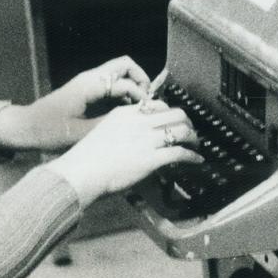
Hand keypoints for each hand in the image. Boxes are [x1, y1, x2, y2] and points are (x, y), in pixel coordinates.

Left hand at [0, 57, 150, 151]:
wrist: (24, 128)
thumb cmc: (47, 131)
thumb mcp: (80, 133)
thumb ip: (108, 125)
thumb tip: (133, 123)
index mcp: (89, 85)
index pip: (125, 80)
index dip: (140, 94)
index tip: (145, 113)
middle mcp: (91, 79)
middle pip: (125, 65)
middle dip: (141, 80)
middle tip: (147, 102)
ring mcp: (89, 84)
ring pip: (120, 74)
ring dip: (133, 86)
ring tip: (139, 109)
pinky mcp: (87, 92)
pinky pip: (112, 85)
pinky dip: (124, 93)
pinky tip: (126, 113)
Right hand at [47, 102, 201, 206]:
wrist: (80, 172)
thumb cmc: (86, 158)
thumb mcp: (105, 132)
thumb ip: (123, 130)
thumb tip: (135, 139)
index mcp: (126, 113)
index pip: (157, 105)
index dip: (169, 112)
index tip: (173, 121)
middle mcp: (140, 122)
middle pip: (175, 113)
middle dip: (187, 122)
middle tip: (189, 132)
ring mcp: (147, 139)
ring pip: (182, 130)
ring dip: (193, 137)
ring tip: (196, 145)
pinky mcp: (152, 158)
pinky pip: (180, 152)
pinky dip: (193, 156)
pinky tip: (197, 160)